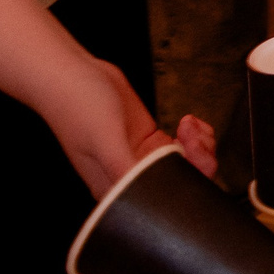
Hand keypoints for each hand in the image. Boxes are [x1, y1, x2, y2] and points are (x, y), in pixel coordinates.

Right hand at [34, 52, 216, 190]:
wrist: (74, 73)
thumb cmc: (79, 106)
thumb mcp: (105, 140)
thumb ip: (125, 169)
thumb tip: (147, 196)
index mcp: (116, 188)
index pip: (162, 201)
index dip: (188, 183)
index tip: (190, 155)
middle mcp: (131, 177)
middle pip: (181, 184)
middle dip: (198, 160)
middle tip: (191, 136)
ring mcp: (143, 159)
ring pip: (187, 165)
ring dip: (198, 146)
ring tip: (187, 125)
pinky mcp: (150, 141)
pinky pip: (184, 147)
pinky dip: (194, 136)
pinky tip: (187, 122)